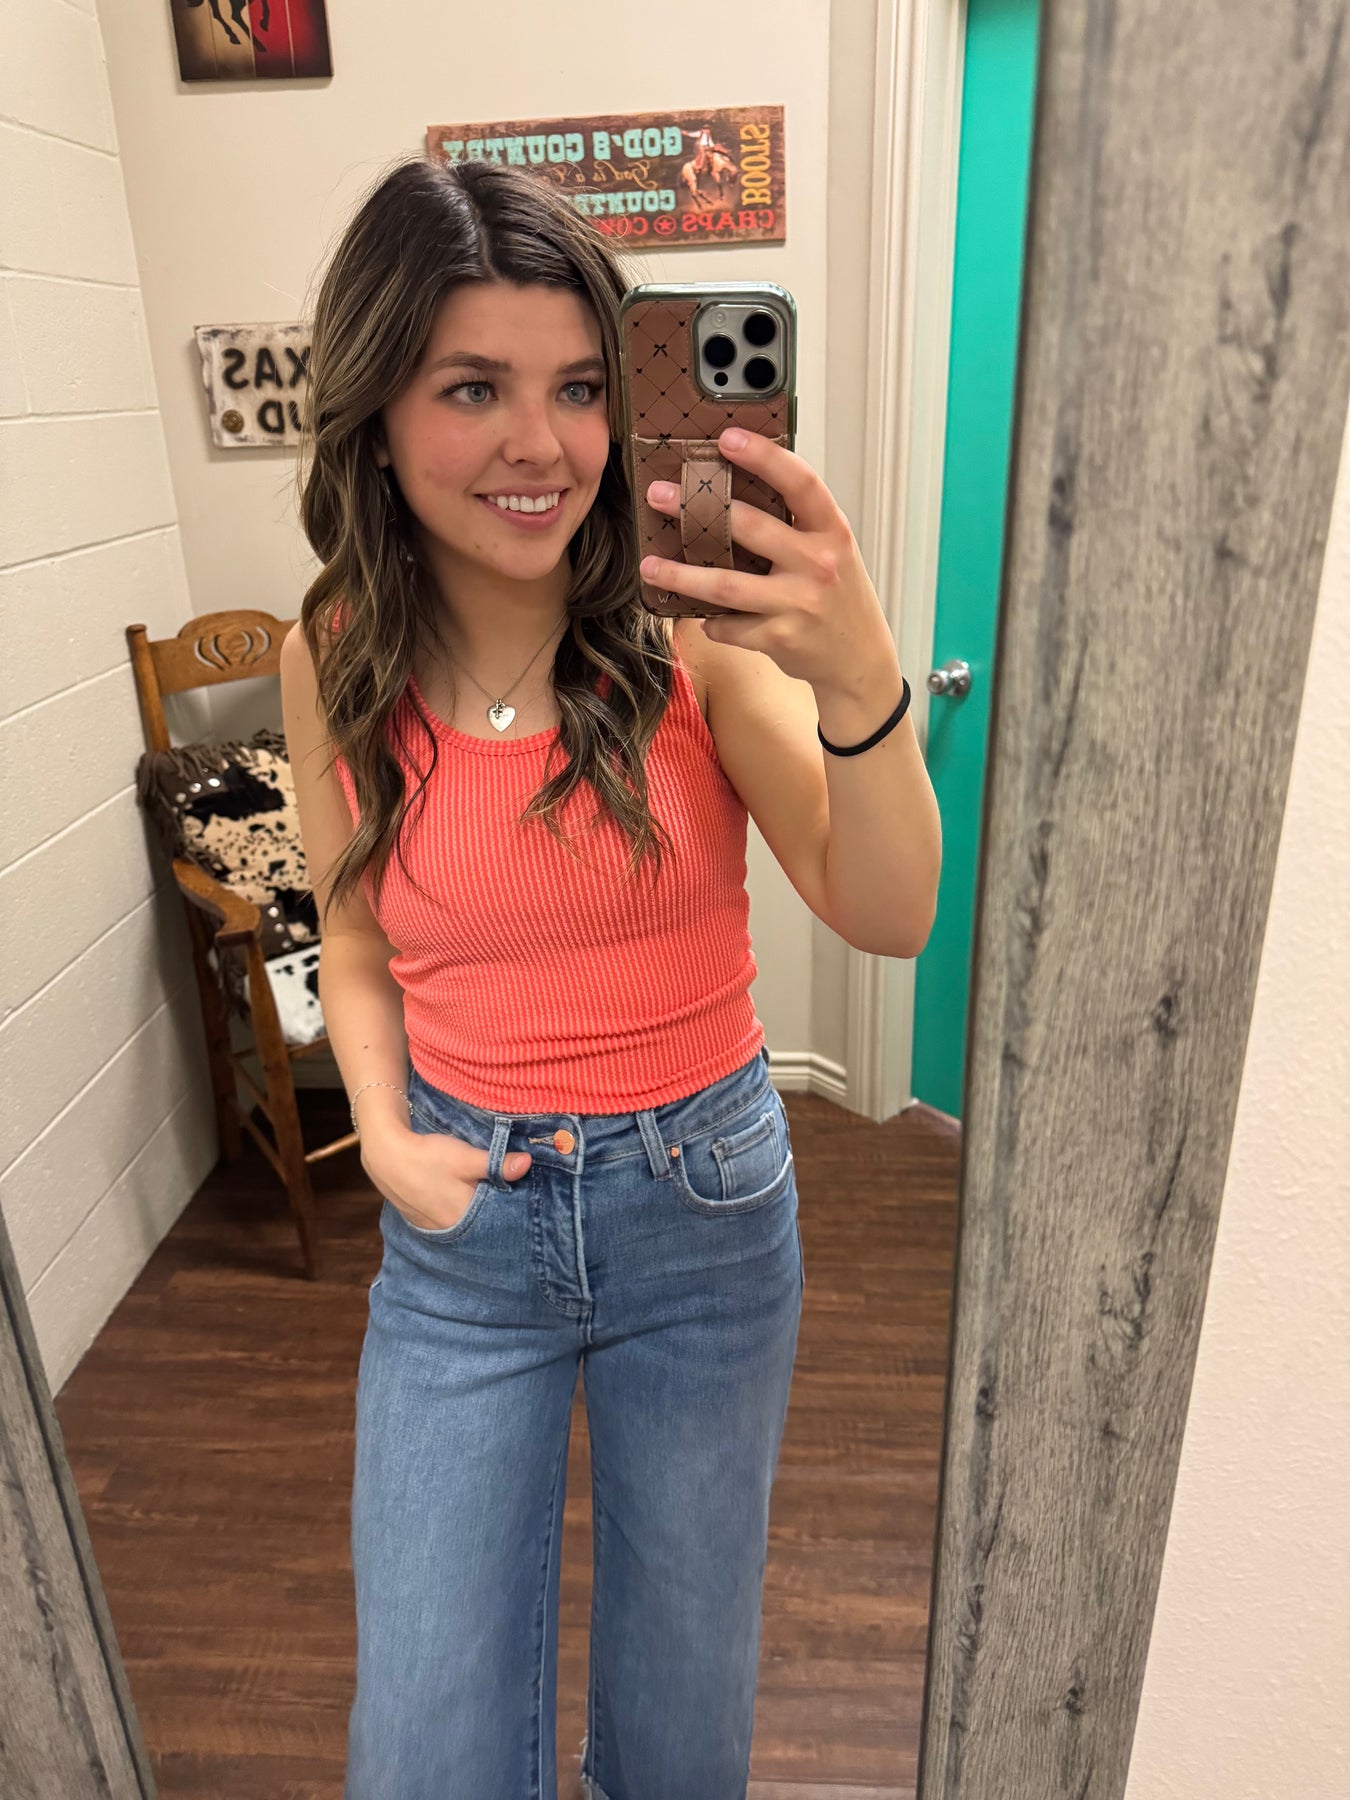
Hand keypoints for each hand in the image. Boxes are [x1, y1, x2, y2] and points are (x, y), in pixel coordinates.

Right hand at [361, 1125, 530, 1233]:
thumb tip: (527, 1163)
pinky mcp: (421, 1219)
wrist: (386, 1155)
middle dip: (494, 1209)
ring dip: (474, 1210)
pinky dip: (457, 1210)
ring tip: (483, 1191)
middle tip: (505, 1189)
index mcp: (464, 1219)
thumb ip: (496, 1164)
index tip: (520, 1191)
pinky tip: (458, 1195)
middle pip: (482, 1223)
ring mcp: (433, 1226)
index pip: (498, 1220)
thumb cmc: (428, 1157)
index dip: (510, 1204)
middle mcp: (449, 1230)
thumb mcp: (466, 1157)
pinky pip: (448, 1220)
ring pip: (465, 1222)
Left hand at [641, 427, 898, 695]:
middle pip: (750, 528)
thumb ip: (797, 524)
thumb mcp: (833, 551)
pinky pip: (729, 625)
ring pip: (726, 585)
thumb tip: (734, 491)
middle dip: (696, 508)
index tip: (727, 438)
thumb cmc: (839, 598)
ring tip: (650, 565)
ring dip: (680, 575)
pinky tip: (703, 616)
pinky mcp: (780, 638)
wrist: (860, 660)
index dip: (764, 456)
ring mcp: (799, 604)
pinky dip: (711, 621)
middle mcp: (818, 564)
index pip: (800, 482)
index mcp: (832, 531)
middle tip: (659, 495)